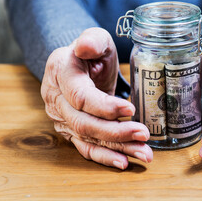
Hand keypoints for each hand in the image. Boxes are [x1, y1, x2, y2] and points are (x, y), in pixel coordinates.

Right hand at [41, 28, 152, 168]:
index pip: (80, 96)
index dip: (104, 106)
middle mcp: (56, 99)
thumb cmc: (90, 53)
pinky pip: (86, 148)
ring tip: (144, 154)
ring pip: (88, 139)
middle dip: (116, 132)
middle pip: (84, 123)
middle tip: (144, 134)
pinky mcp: (70, 131)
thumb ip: (92, 39)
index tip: (131, 108)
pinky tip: (124, 162)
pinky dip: (105, 157)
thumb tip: (85, 46)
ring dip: (118, 148)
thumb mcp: (95, 38)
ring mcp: (61, 118)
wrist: (77, 66)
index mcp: (61, 73)